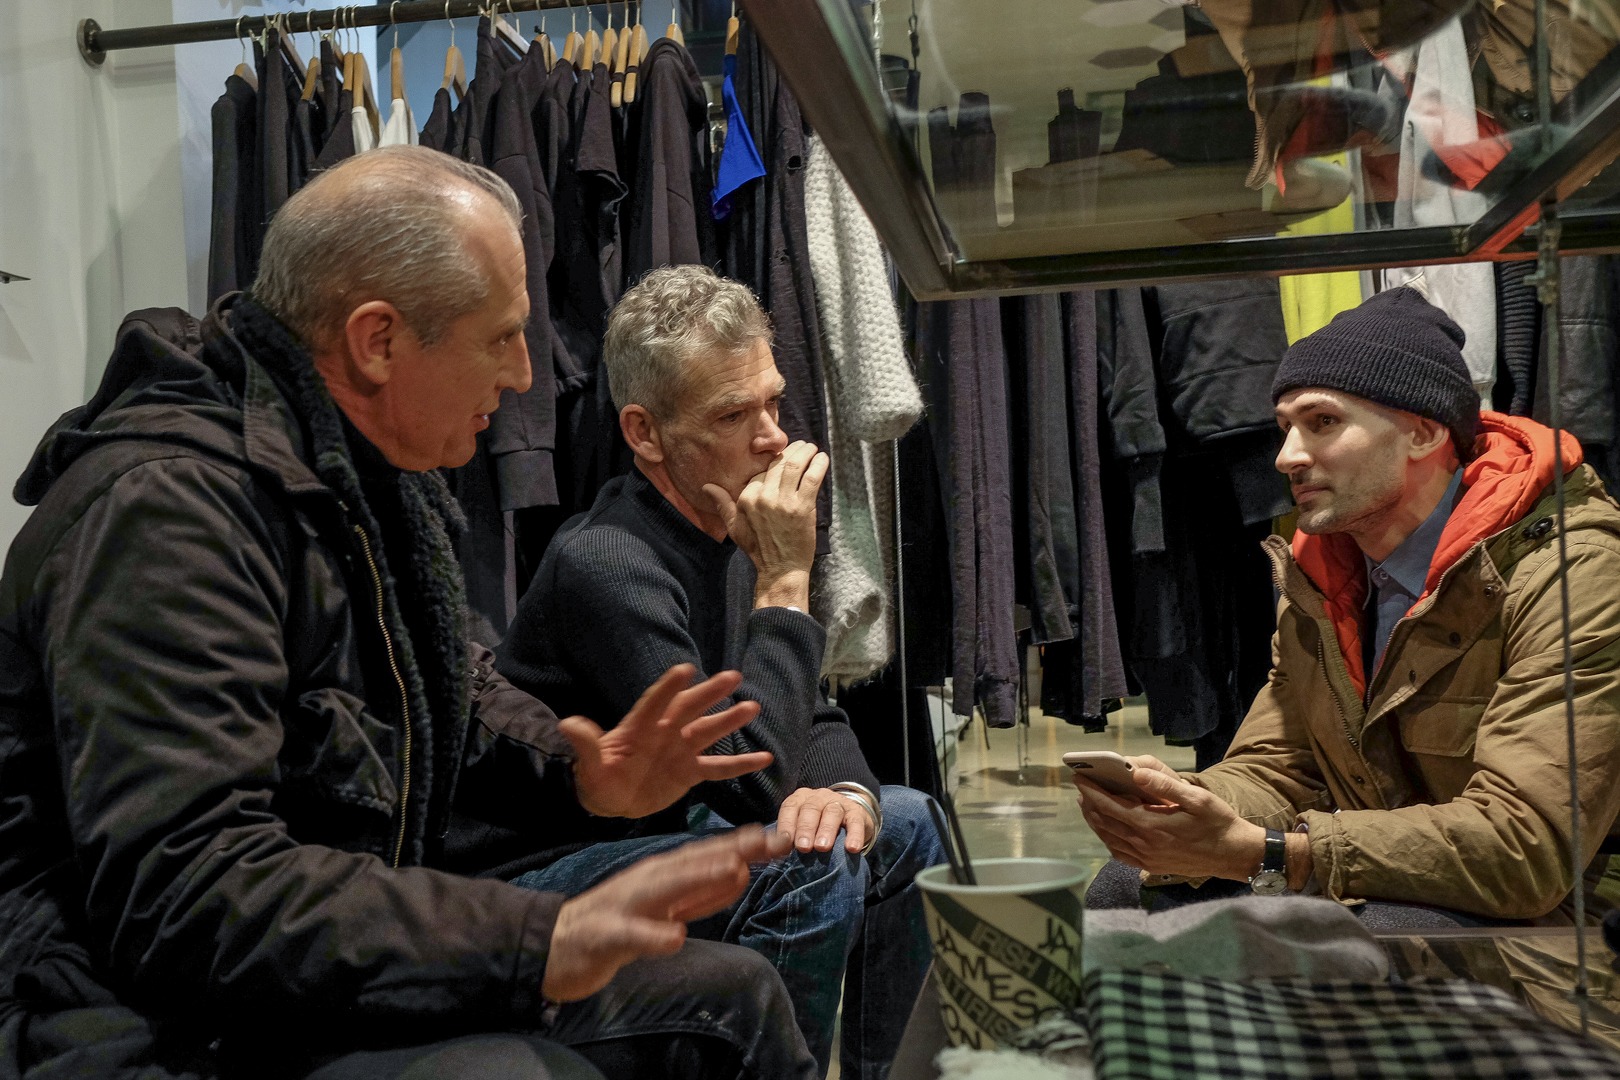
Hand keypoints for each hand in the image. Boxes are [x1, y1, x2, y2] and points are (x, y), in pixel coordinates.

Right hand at [541, 824, 791, 1001]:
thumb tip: (741, 871)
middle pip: (695, 863)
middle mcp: (648, 882)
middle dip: (733, 851)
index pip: (709, 856)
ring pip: (667, 890)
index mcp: (663, 875)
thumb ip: (700, 893)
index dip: (745, 846)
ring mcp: (627, 906)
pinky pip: (632, 936)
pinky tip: (675, 937)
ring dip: (700, 879)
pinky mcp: (606, 935)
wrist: (555, 944)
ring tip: (735, 869)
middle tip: (770, 840)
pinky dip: (654, 936)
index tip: (782, 836)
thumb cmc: (614, 923)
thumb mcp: (665, 908)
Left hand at [563, 664, 772, 818]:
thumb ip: (585, 745)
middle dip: (710, 693)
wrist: (610, 799)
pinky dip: (741, 764)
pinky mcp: (690, 772)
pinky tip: (764, 758)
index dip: (669, 687)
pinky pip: (719, 767)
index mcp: (640, 726)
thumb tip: (567, 724)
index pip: (656, 702)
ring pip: (709, 732)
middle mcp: (665, 732)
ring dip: (729, 720)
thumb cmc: (597, 777)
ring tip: (752, 707)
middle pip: (690, 709)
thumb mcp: (588, 765)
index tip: (685, 669)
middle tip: (733, 676)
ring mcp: (681, 751)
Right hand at [703, 441, 827, 609]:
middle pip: (778, 464)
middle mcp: (763, 496)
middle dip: (792, 451)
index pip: (761, 472)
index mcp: (746, 498)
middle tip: (802, 446)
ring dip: (805, 452)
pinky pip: (811, 478)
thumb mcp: (734, 527)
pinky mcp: (802, 507)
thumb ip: (722, 504)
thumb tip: (707, 487)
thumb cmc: (758, 549)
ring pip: (794, 466)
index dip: (774, 464)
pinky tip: (822, 458)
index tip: (784, 458)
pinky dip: (818, 465)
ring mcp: (783, 501)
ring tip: (811, 448)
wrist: (780, 569)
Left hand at [775, 786, 873, 853]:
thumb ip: (793, 837)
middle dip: (805, 829)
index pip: (790, 807)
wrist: (849, 816)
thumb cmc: (819, 826)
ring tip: (822, 847)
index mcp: (801, 799)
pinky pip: (855, 822)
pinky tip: (852, 848)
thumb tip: (781, 853)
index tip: (785, 842)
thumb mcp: (804, 827)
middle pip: (810, 809)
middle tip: (803, 847)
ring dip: (826, 830)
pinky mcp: (857, 811)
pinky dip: (854, 835)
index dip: (787, 824)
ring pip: (832, 813)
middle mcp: (819, 797)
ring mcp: (838, 802)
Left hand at [1073, 764, 1266, 881]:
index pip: (1110, 806)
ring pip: (1109, 839)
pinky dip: (1108, 840)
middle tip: (1081, 787)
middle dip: (1089, 804)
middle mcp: (1144, 844)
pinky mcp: (1152, 866)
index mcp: (1152, 825)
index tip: (1079, 778)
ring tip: (1087, 805)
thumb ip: (1166, 786)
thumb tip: (1136, 772)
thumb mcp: (1198, 799)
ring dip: (1095, 821)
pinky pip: (1120, 854)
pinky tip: (1107, 830)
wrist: (1234, 855)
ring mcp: (1146, 858)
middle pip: (1105, 823)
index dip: (1091, 791)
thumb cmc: (1217, 823)